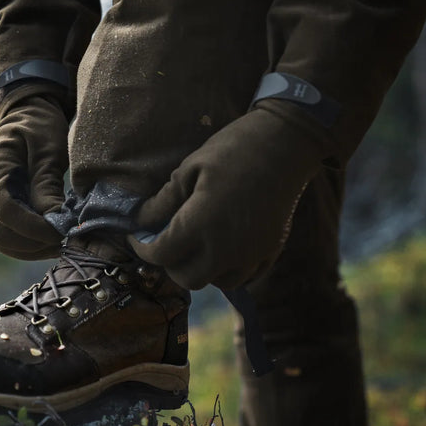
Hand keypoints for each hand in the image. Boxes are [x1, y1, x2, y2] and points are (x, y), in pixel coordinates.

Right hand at [0, 92, 69, 259]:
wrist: (29, 115)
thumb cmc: (40, 126)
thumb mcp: (48, 149)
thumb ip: (47, 183)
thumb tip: (52, 220)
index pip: (6, 211)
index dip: (34, 228)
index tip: (62, 231)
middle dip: (33, 244)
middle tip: (64, 241)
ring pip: (2, 243)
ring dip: (32, 250)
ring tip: (62, 243)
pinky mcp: (1, 211)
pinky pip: (10, 240)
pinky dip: (31, 247)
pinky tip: (53, 239)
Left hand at [129, 101, 330, 289]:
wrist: (288, 143)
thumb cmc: (234, 149)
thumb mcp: (190, 168)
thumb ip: (163, 202)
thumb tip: (142, 221)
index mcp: (202, 225)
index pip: (161, 254)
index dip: (143, 248)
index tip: (137, 237)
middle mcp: (227, 248)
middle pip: (188, 278)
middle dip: (171, 263)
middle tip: (167, 241)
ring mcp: (252, 253)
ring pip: (217, 281)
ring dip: (201, 269)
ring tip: (196, 245)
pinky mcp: (271, 250)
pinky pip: (244, 276)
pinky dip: (228, 268)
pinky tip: (222, 247)